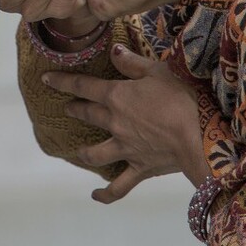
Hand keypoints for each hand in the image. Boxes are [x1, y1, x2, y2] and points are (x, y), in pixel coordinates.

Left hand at [43, 43, 209, 202]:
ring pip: (95, 153)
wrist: (199, 136)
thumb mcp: (158, 71)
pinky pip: (119, 186)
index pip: (83, 86)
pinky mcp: (139, 168)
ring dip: (84, 151)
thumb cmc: (182, 98)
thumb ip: (132, 62)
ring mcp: (125, 148)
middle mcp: (115, 123)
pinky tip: (95, 196)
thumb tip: (114, 49)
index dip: (62, 81)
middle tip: (68, 107)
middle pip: (87, 114)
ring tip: (79, 150)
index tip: (46, 78)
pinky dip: (106, 194)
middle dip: (75, 109)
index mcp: (117, 96)